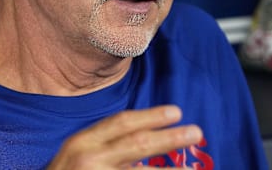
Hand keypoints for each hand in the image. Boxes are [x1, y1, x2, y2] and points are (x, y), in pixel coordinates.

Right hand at [46, 105, 201, 168]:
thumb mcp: (75, 154)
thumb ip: (103, 144)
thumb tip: (144, 134)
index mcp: (82, 142)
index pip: (121, 123)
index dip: (151, 116)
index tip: (176, 112)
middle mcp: (89, 159)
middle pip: (137, 144)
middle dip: (169, 138)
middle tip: (196, 132)